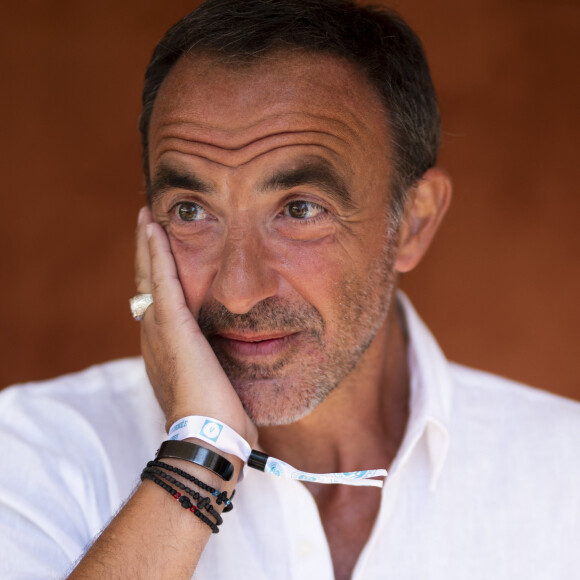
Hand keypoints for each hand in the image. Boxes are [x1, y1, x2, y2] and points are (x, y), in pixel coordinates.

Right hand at [134, 207, 256, 445]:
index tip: (161, 258)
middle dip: (149, 255)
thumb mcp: (217, 386)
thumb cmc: (218, 420)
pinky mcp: (171, 324)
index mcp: (166, 350)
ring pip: (149, 276)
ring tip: (148, 219)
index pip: (160, 304)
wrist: (208, 436)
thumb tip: (237, 368)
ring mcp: (159, 329)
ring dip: (150, 246)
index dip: (158, 279)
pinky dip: (156, 251)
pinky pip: (161, 278)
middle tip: (148, 227)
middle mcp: (155, 336)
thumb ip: (220, 369)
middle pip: (147, 285)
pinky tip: (153, 225)